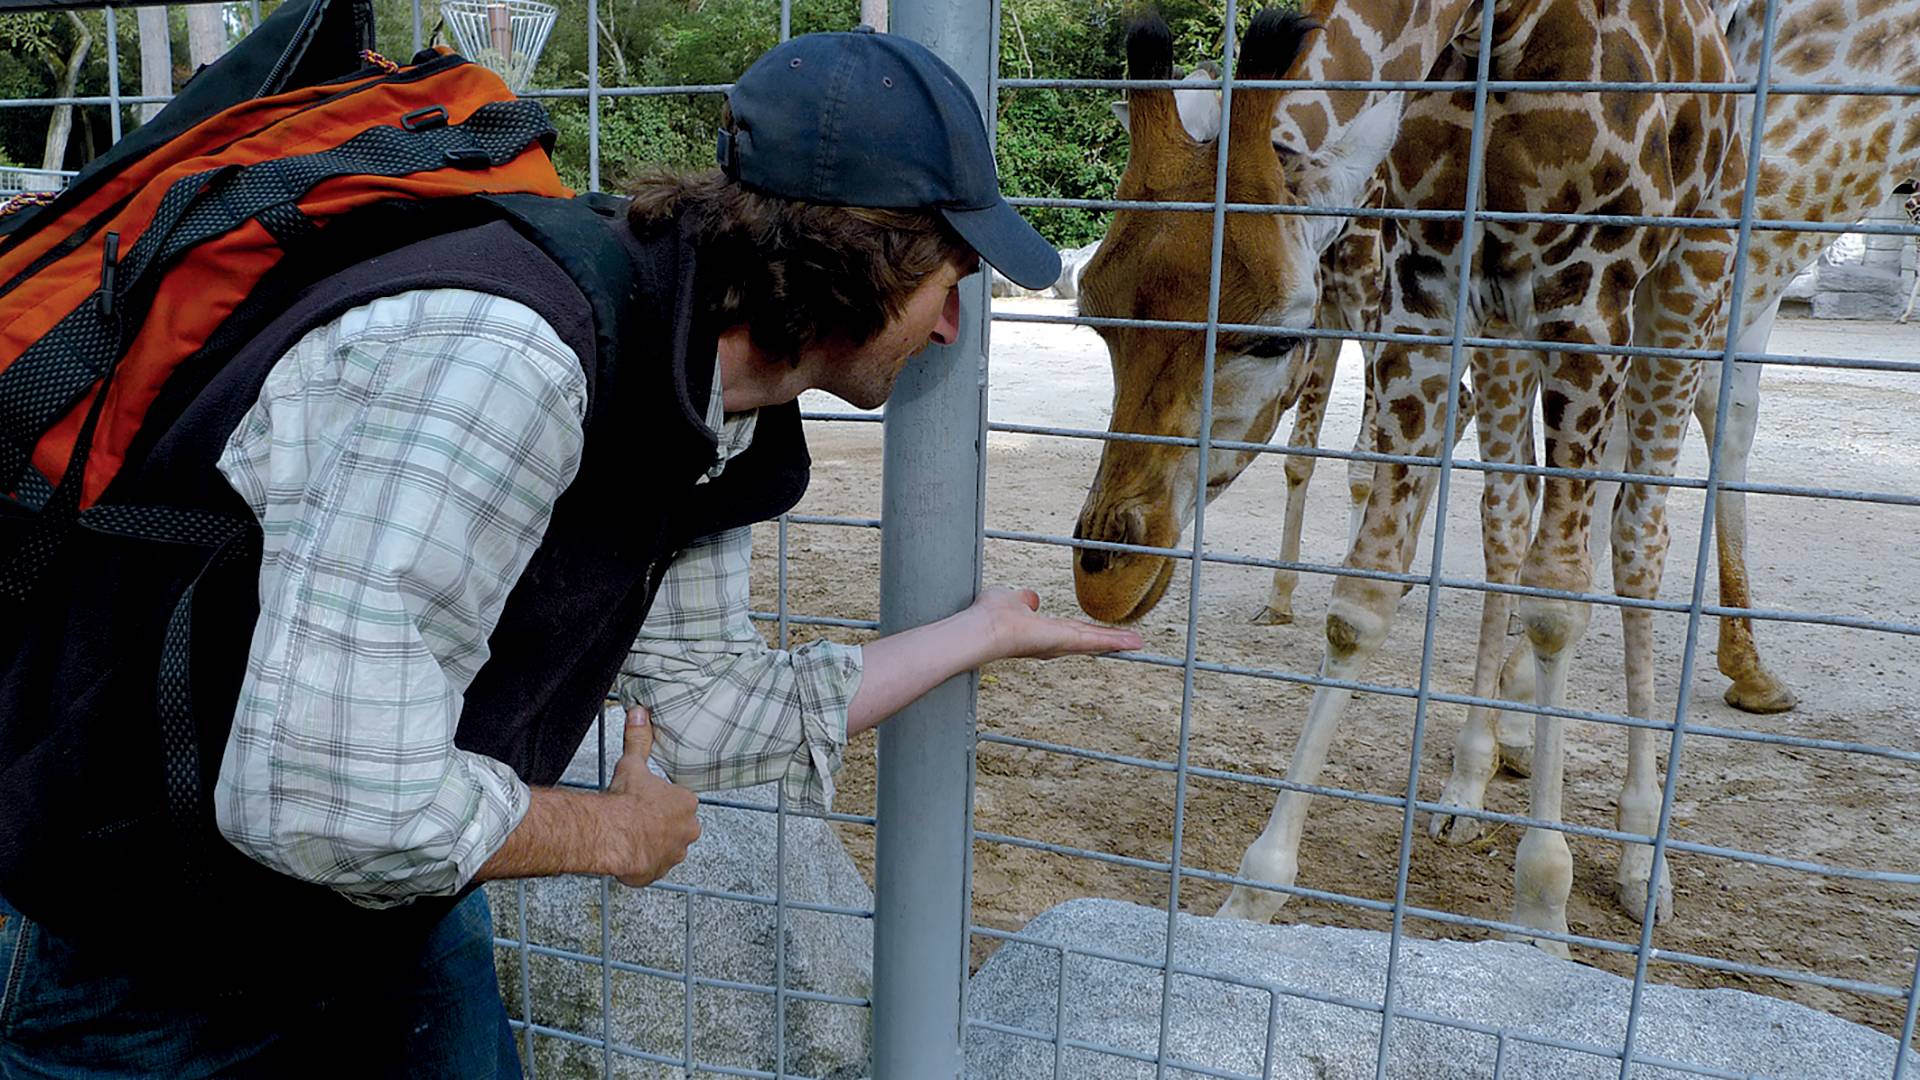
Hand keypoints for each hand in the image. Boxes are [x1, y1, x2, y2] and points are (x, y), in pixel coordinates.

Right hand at [603, 706, 700, 887]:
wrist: (612, 833)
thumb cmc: (625, 801)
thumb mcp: (632, 763)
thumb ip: (639, 739)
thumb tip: (640, 712)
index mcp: (686, 803)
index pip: (679, 801)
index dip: (660, 801)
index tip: (645, 801)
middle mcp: (688, 830)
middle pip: (676, 826)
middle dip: (659, 824)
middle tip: (637, 819)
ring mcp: (674, 854)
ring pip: (665, 848)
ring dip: (651, 843)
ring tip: (631, 836)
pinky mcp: (657, 873)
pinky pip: (651, 868)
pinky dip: (640, 863)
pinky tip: (627, 853)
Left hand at [972, 587, 1143, 661]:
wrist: (984, 628)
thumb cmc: (989, 615)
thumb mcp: (1011, 600)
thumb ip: (1023, 600)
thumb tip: (1031, 598)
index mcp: (1041, 632)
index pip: (1068, 632)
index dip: (1085, 633)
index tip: (1101, 634)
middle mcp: (1052, 641)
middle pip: (1087, 639)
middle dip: (1109, 640)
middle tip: (1130, 642)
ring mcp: (1060, 643)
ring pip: (1094, 641)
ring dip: (1117, 641)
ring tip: (1137, 642)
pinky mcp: (1067, 641)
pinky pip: (1096, 641)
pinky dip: (1116, 641)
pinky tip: (1134, 642)